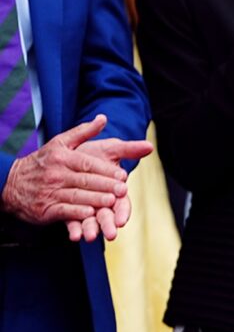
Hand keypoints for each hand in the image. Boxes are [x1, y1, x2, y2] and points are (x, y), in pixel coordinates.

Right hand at [0, 116, 148, 232]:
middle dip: (105, 185)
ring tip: (111, 201)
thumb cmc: (43, 162)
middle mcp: (55, 174)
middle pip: (85, 180)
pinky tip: (89, 213)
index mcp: (62, 157)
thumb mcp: (60, 143)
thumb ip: (83, 132)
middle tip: (123, 190)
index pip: (87, 163)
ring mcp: (49, 192)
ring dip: (95, 199)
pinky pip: (63, 211)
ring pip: (76, 196)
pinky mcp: (44, 209)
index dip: (106, 170)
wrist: (10, 183)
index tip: (124, 175)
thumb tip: (103, 118)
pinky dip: (76, 213)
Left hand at [66, 137, 152, 241]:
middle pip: (108, 216)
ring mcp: (87, 208)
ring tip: (89, 237)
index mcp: (115, 190)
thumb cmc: (93, 153)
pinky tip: (74, 236)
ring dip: (91, 230)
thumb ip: (129, 149)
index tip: (122, 220)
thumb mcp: (111, 148)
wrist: (70, 155)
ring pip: (91, 222)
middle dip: (109, 225)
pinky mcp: (71, 212)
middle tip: (111, 234)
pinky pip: (73, 223)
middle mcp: (103, 202)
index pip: (122, 204)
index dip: (123, 212)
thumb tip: (149, 146)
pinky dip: (75, 230)